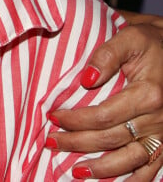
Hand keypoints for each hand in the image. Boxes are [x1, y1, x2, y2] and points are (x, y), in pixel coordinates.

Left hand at [46, 19, 162, 179]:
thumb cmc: (149, 41)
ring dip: (102, 170)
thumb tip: (86, 79)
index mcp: (147, 94)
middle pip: (111, 139)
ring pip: (131, 160)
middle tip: (51, 142)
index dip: (75, 120)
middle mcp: (158, 118)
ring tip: (75, 172)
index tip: (52, 117)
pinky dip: (134, 180)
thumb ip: (106, 55)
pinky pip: (153, 168)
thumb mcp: (129, 38)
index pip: (102, 116)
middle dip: (78, 143)